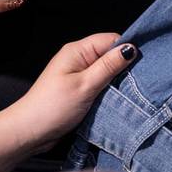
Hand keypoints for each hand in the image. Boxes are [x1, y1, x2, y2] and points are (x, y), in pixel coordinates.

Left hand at [4, 33, 137, 155]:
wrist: (29, 132)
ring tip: (129, 93)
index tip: (143, 65)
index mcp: (78, 50)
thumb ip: (109, 66)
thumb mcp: (85, 85)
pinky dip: (109, 91)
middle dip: (124, 67)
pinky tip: (117, 99)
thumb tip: (130, 47)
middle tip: (139, 83)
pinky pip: (100, 84)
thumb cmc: (53, 107)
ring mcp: (78, 75)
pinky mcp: (79, 90)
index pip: (111, 39)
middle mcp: (79, 59)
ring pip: (107, 72)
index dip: (127, 49)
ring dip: (117, 82)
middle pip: (110, 55)